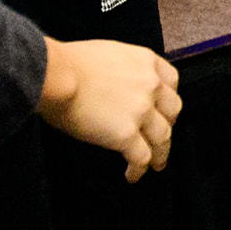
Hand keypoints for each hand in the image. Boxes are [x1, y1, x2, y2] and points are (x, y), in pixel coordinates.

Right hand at [38, 38, 181, 183]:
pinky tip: (132, 175)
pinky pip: (141, 157)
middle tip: (160, 138)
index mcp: (146, 62)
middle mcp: (150, 85)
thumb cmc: (70, 63)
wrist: (58, 74)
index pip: (171, 82)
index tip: (163, 110)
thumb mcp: (110, 54)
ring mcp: (141, 110)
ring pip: (163, 137)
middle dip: (168, 126)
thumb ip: (124, 70)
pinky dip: (139, 170)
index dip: (168, 99)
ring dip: (160, 154)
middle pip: (172, 110)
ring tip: (155, 164)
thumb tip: (118, 86)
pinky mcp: (126, 134)